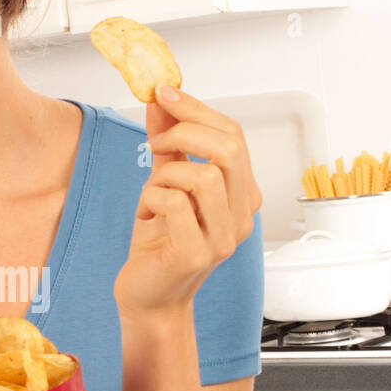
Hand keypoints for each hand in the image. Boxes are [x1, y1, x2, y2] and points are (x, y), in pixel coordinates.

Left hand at [113, 83, 262, 320]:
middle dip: (185, 131)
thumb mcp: (164, 183)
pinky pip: (175, 204)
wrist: (147, 297)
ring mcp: (222, 238)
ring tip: (154, 190)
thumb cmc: (158, 243)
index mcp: (242, 196)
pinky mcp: (195, 254)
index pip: (234, 136)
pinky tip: (148, 214)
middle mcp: (241, 217)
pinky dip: (152, 198)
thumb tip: (161, 99)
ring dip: (167, 173)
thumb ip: (168, 144)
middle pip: (229, 149)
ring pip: (203, 176)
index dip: (197, 109)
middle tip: (156, 142)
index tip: (163, 93)